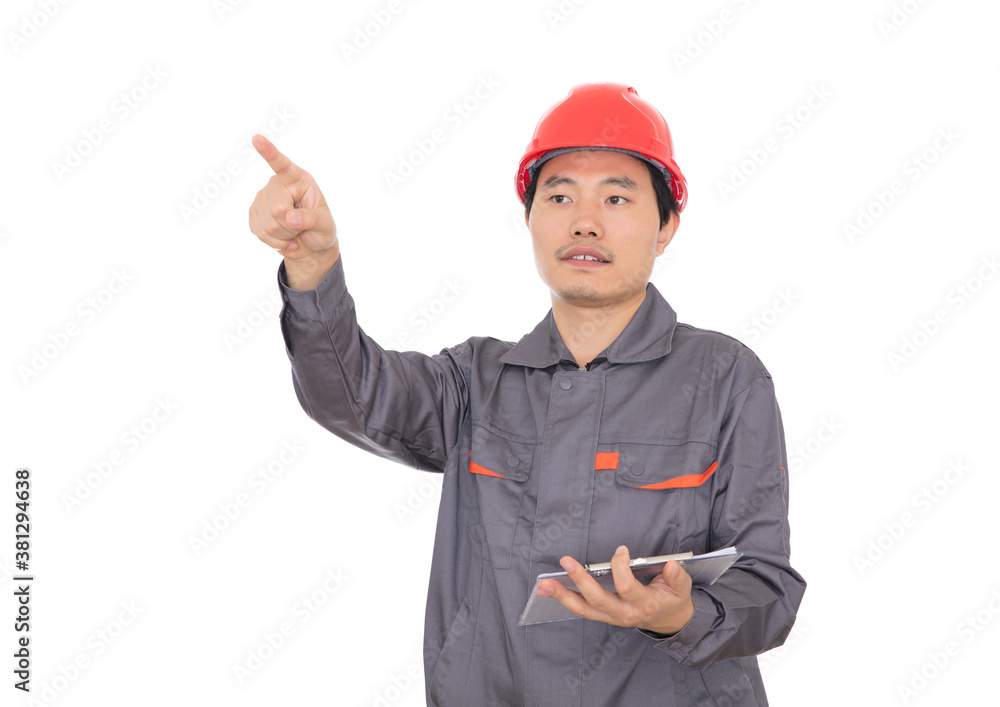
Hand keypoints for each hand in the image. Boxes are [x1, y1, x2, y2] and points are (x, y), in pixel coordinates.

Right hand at [248, 135, 338, 287]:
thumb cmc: (321, 229)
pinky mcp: (253, 213)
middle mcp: (277, 184)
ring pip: (268, 225)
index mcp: (298, 179)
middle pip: (277, 209)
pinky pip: (259, 232)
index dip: (269, 152)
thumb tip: (289, 217)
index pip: (282, 164)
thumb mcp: (325, 225)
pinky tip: (284, 240)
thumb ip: (311, 220)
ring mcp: (262, 197)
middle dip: (291, 226)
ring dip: (283, 237)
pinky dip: (274, 243)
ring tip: (293, 233)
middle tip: (301, 228)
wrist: (310, 245)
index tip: (257, 138)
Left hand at [537, 545, 694, 634]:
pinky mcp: (603, 615)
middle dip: (580, 580)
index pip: (626, 586)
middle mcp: (624, 613)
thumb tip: (672, 565)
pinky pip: (581, 609)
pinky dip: (564, 599)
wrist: (669, 621)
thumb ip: (677, 577)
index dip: (621, 567)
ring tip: (544, 584)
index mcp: (644, 604)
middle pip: (597, 599)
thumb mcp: (682, 588)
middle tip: (566, 562)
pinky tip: (548, 590)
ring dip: (562, 595)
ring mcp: (611, 616)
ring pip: (584, 609)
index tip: (621, 549)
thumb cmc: (672, 600)